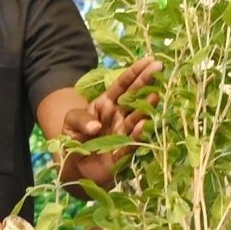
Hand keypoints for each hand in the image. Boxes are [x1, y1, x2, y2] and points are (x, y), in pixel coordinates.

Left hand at [61, 58, 161, 188]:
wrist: (74, 169)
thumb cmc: (73, 140)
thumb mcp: (70, 124)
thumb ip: (80, 120)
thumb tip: (96, 127)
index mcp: (106, 105)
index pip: (122, 85)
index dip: (135, 73)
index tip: (149, 60)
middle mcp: (118, 116)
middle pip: (134, 97)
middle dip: (146, 82)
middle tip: (160, 68)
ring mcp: (122, 133)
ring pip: (137, 118)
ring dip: (146, 107)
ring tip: (156, 95)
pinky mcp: (123, 153)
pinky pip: (132, 142)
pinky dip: (139, 134)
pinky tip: (145, 124)